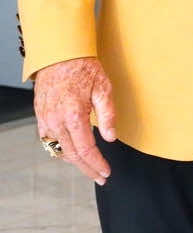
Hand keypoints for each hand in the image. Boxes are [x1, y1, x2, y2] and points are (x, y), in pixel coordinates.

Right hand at [33, 57, 115, 183]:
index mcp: (73, 116)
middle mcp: (56, 122)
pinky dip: (63, 149)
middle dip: (87, 168)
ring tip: (90, 167)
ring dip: (75, 161)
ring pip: (60, 149)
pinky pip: (51, 140)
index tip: (106, 172)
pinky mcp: (41, 117)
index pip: (86, 149)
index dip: (96, 163)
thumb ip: (108, 115)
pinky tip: (73, 151)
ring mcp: (46, 120)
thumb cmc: (84, 68)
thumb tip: (111, 137)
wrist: (60, 55)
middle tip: (100, 177)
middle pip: (72, 155)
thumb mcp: (104, 88)